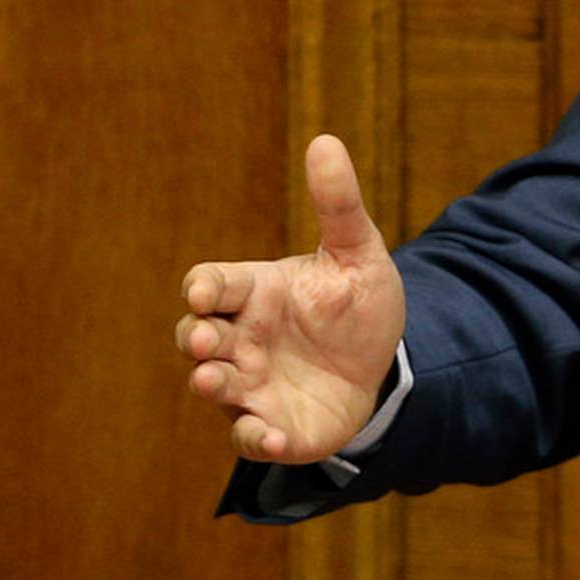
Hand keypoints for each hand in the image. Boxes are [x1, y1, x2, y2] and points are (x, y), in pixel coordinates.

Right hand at [176, 134, 405, 463]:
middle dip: (195, 336)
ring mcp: (252, 384)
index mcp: (255, 293)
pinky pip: (252, 436)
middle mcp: (242, 339)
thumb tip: (327, 140)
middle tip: (208, 337)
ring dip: (209, 384)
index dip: (205, 287)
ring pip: (213, 385)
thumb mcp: (359, 253)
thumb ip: (339, 205)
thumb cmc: (357, 304)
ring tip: (210, 380)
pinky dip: (256, 439)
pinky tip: (274, 439)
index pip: (213, 284)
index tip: (207, 291)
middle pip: (196, 335)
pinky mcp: (275, 424)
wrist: (384, 363)